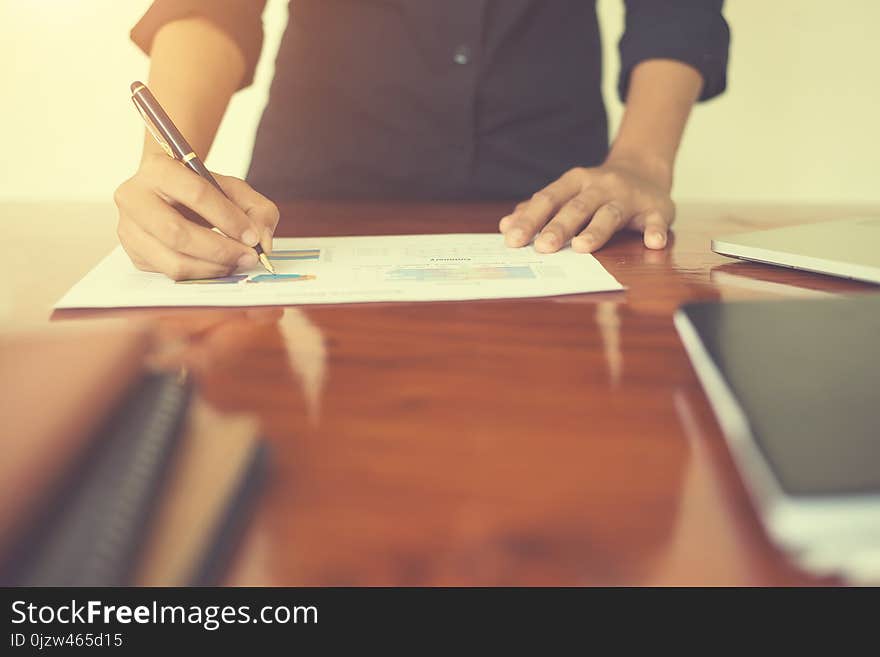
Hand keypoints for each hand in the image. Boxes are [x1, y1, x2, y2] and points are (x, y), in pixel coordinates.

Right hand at [114, 153, 279, 279]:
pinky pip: (171, 274)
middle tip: (249, 257)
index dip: (228, 218)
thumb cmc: (202, 190)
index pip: (196, 193)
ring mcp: (128, 228)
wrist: (169, 194)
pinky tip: (218, 266)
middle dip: (220, 250)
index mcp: (158, 169)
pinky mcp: (134, 254)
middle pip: (178, 233)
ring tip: (237, 263)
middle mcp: (134, 197)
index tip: (253, 236)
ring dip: (213, 268)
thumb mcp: (233, 189)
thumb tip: (262, 241)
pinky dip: (201, 275)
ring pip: (173, 261)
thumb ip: (257, 209)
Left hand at [498, 158, 674, 252]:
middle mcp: (600, 186)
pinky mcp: (655, 207)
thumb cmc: (596, 190)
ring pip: (610, 213)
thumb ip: (539, 210)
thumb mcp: (567, 193)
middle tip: (543, 247)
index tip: (512, 239)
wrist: (644, 169)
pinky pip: (656, 219)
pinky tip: (653, 243)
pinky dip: (655, 230)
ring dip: (597, 230)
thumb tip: (506, 226)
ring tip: (582, 247)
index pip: (548, 199)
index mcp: (574, 182)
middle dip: (559, 227)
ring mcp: (628, 196)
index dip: (530, 219)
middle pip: (577, 207)